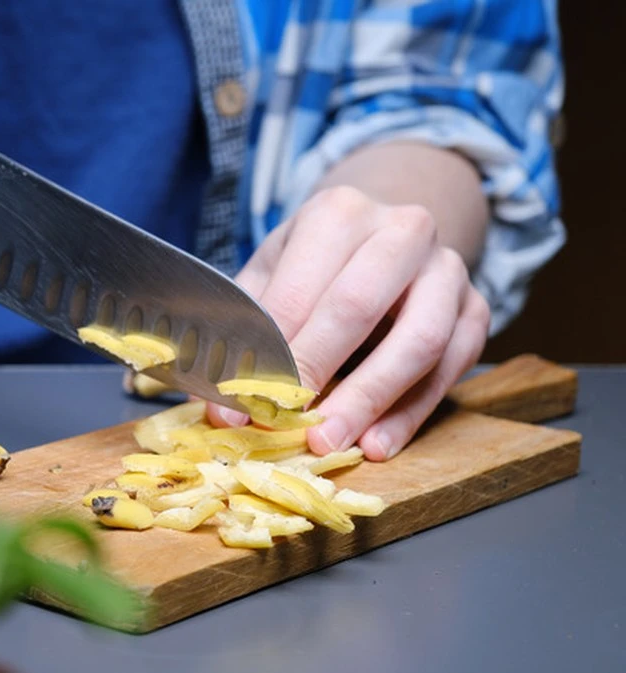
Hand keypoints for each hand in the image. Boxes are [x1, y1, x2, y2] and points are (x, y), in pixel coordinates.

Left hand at [207, 186, 490, 460]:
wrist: (385, 235)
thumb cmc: (316, 263)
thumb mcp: (273, 274)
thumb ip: (248, 329)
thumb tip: (224, 405)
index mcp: (337, 213)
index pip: (298, 292)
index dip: (266, 354)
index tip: (239, 405)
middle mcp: (402, 231)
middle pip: (359, 307)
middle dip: (318, 372)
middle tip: (288, 424)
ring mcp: (447, 269)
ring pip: (419, 341)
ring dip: (370, 400)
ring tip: (331, 441)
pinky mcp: (476, 309)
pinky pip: (450, 368)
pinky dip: (411, 414)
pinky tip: (376, 442)